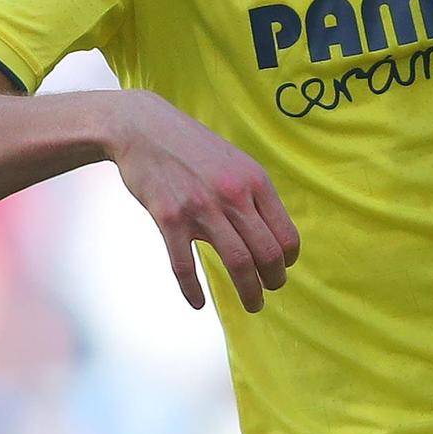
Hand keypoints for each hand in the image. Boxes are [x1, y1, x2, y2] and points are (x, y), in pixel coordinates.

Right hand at [101, 91, 300, 311]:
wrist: (144, 128)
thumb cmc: (193, 148)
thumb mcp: (236, 162)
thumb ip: (254, 194)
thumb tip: (272, 233)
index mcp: (256, 182)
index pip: (286, 234)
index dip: (288, 259)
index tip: (282, 269)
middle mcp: (234, 195)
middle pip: (267, 254)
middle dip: (273, 281)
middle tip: (269, 292)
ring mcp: (201, 208)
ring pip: (237, 263)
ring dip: (249, 292)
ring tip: (252, 305)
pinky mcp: (169, 218)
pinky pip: (185, 266)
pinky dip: (193, 290)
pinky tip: (198, 303)